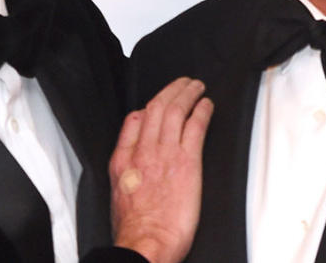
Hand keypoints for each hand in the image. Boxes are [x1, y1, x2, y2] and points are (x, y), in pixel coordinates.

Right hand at [110, 77, 212, 262]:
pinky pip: (195, 127)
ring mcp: (165, 155)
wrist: (146, 243)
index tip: (158, 103)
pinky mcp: (187, 163)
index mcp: (123, 160)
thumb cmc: (135, 228)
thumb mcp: (118, 193)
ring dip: (188, 94)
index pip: (134, 120)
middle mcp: (143, 152)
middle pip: (156, 108)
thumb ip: (127, 168)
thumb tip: (137, 159)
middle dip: (171, 91)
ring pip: (175, 111)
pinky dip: (202, 111)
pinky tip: (207, 106)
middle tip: (183, 83)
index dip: (149, 106)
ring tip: (197, 87)